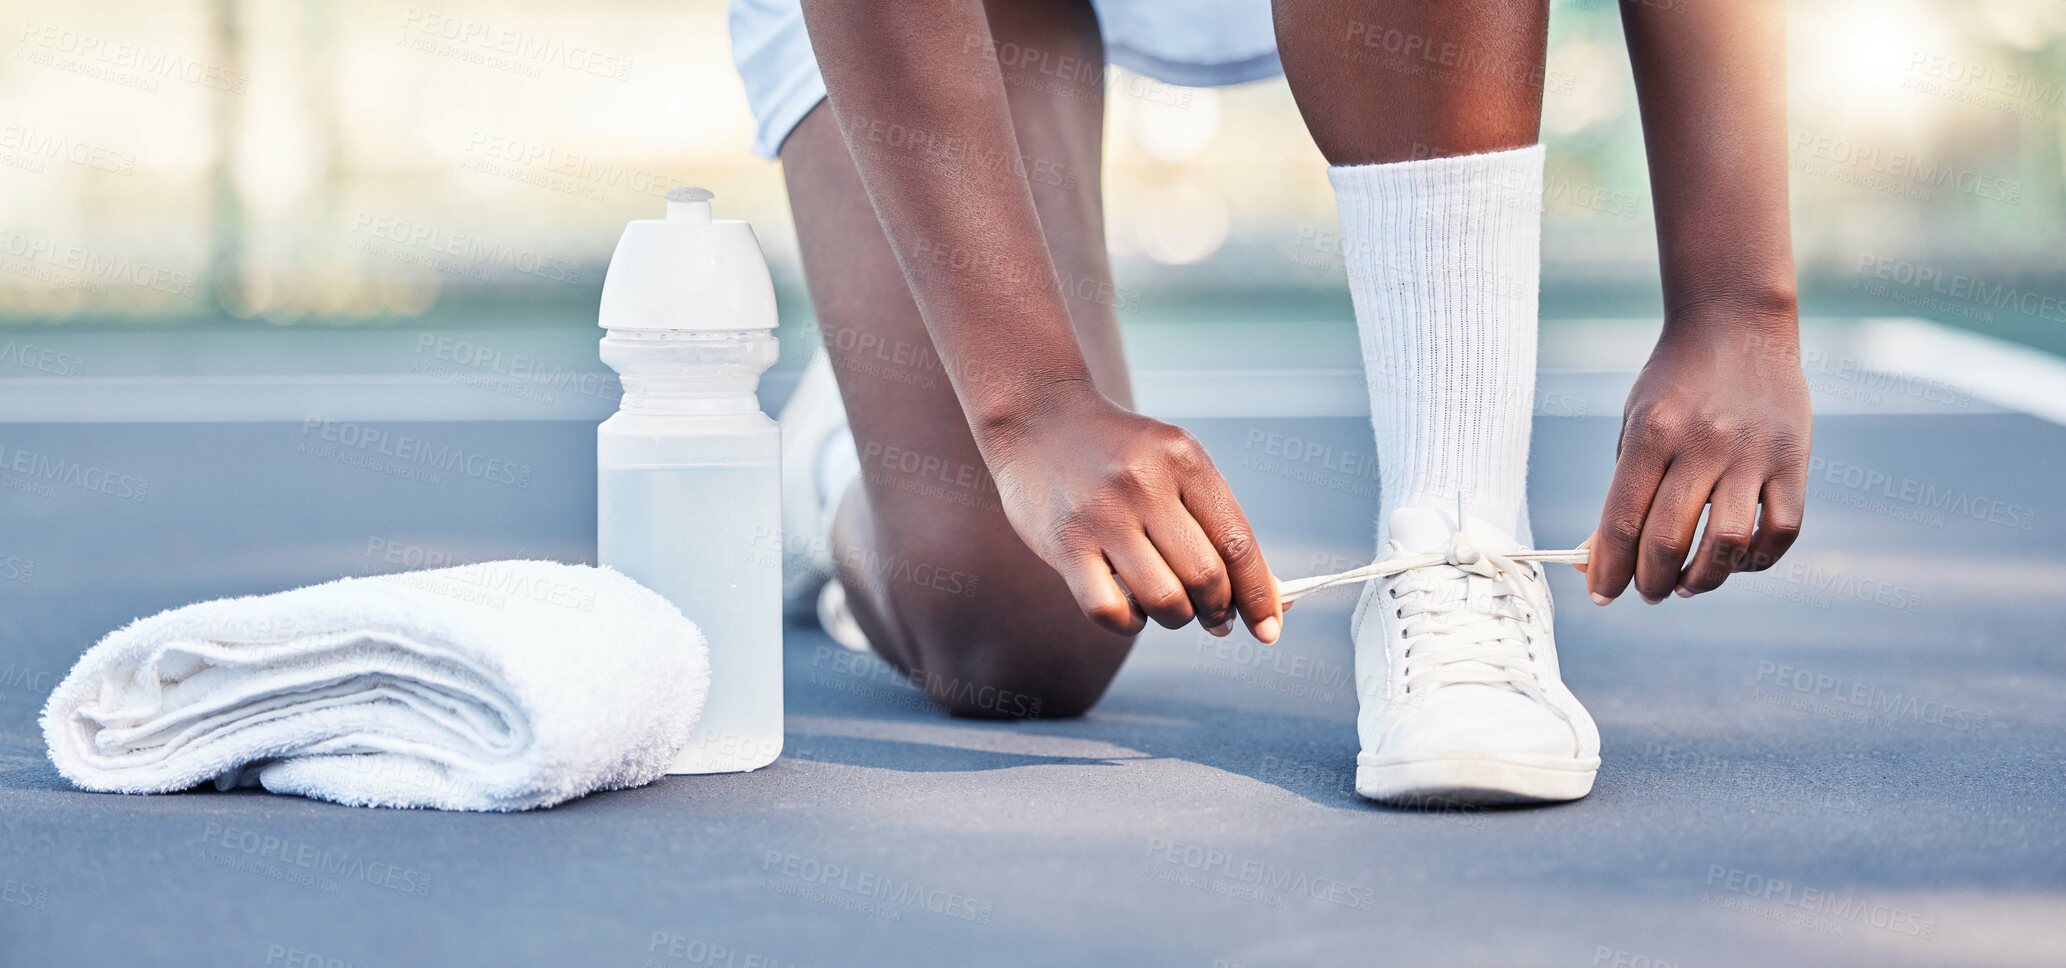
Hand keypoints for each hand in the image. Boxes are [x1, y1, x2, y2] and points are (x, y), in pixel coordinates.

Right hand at [979, 383, 1283, 642]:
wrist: (1037, 419)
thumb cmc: (1120, 454)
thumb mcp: (1175, 467)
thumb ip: (1219, 525)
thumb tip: (1273, 599)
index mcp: (1183, 459)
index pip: (1237, 542)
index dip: (1259, 594)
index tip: (1270, 629)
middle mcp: (1143, 483)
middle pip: (1205, 577)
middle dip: (1219, 611)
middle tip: (1216, 618)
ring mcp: (1101, 514)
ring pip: (1164, 600)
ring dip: (1177, 618)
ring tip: (1172, 608)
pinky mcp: (1064, 544)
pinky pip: (1110, 611)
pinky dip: (1130, 623)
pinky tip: (1132, 607)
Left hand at [1580, 318, 1811, 603]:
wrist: (1736, 324)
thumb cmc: (1673, 385)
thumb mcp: (1634, 428)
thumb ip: (1621, 493)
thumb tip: (1596, 562)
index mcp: (1652, 433)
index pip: (1623, 521)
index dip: (1609, 569)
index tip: (1601, 594)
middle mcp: (1703, 443)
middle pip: (1669, 540)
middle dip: (1650, 581)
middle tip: (1648, 591)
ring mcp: (1754, 452)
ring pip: (1728, 544)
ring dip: (1703, 580)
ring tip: (1686, 585)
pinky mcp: (1795, 459)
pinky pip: (1782, 529)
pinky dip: (1758, 560)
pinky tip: (1737, 561)